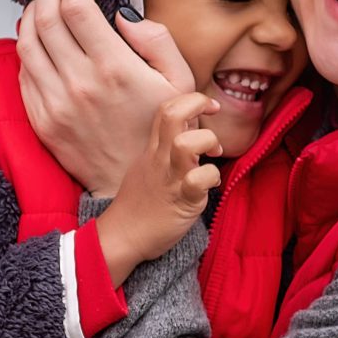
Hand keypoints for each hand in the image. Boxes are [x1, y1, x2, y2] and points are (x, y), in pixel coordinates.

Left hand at [14, 0, 194, 194]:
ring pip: (26, 43)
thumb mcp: (181, 83)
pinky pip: (23, 73)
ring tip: (42, 2)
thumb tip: (121, 13)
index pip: (75, 7)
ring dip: (30, 14)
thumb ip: (156, 40)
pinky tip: (39, 39)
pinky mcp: (42, 121)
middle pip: (44, 17)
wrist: (141, 189)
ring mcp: (56, 104)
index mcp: (115, 68)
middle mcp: (79, 83)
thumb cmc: (165, 131)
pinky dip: (26, 48)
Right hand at [92, 90, 219, 282]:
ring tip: (214, 153)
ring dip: (207, 141)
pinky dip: (212, 177)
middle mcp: (160, 159)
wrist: (123, 237)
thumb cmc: (139, 204)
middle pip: (173, 115)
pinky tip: (211, 184)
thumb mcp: (146, 167)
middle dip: (198, 105)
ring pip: (186, 144)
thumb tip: (191, 131)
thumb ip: (165, 147)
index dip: (191, 100)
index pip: (166, 109)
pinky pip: (200, 180)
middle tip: (213, 115)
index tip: (207, 107)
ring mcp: (170, 178)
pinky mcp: (182, 201)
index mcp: (152, 150)